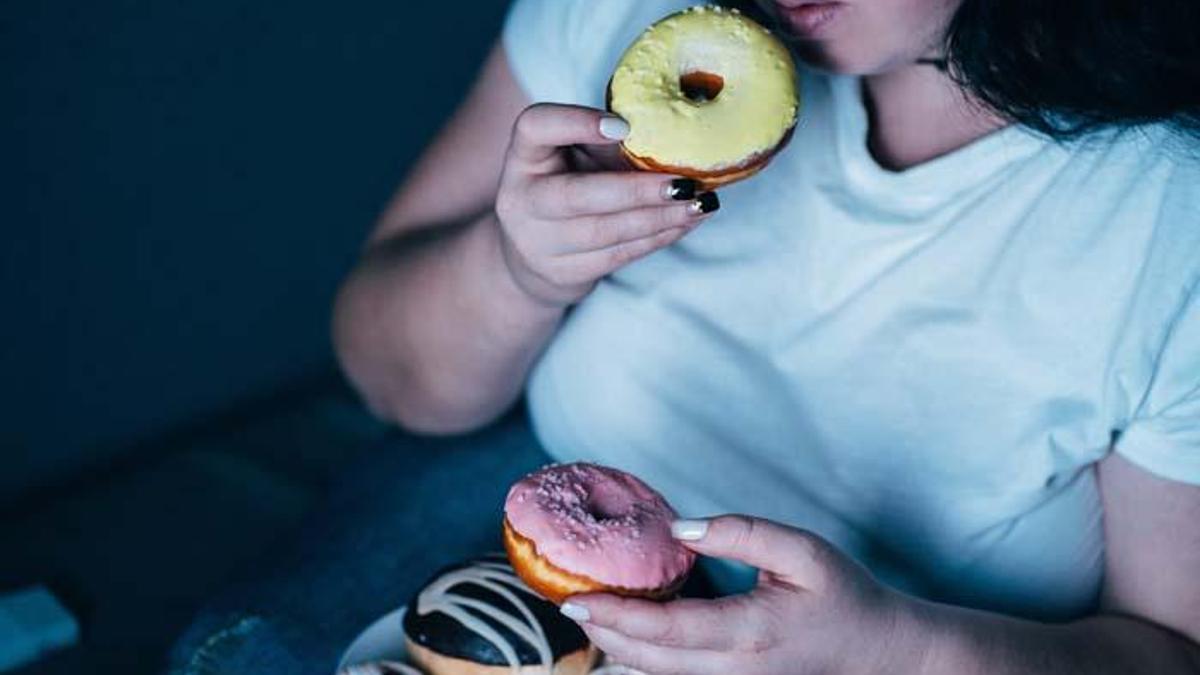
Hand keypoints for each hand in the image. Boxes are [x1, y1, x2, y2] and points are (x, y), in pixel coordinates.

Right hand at [495, 103, 718, 307]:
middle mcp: (520, 199)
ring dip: (659, 219)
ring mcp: (537, 242)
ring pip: (604, 232)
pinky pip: (617, 256)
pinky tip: (686, 223)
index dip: (576, 122)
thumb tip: (679, 132)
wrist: (531, 251)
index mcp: (523, 156)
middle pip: (577, 196)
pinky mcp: (562, 272)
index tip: (624, 126)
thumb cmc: (568, 184)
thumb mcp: (577, 153)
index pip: (535, 127)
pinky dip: (658, 238)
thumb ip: (611, 140)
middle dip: (637, 191)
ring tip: (700, 203)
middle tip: (686, 183)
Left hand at [560, 515, 927, 674]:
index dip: (616, 616)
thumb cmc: (844, 597)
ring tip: (593, 611)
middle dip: (603, 633)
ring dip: (618, 649)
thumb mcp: (801, 552)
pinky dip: (644, 659)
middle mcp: (734, 672)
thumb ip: (741, 533)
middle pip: (647, 662)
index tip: (577, 598)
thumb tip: (678, 531)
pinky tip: (631, 631)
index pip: (665, 630)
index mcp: (749, 633)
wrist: (881, 656)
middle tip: (570, 600)